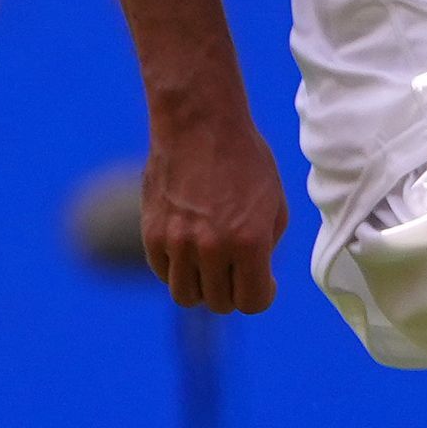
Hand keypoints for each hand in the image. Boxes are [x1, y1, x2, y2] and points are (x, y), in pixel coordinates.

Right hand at [138, 100, 290, 313]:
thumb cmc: (244, 160)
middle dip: (233, 290)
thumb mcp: (274, 204)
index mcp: (249, 242)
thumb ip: (266, 248)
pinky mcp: (151, 233)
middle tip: (236, 268)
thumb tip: (256, 276)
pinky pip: (164, 273)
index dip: (262, 296)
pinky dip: (177, 269)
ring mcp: (177, 242)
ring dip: (202, 286)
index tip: (263, 282)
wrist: (199, 124)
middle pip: (219, 303)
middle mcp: (211, 248)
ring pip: (186, 296)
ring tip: (211, 264)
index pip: (252, 303)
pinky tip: (189, 247)